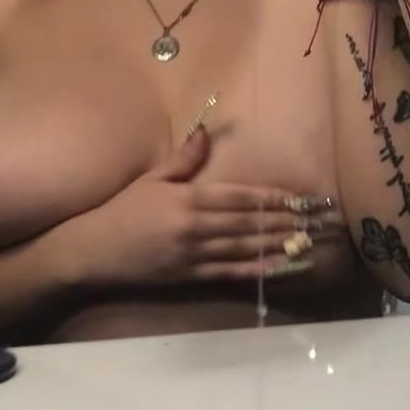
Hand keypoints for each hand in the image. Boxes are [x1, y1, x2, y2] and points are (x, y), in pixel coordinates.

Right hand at [83, 128, 346, 286]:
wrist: (92, 251)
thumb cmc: (123, 210)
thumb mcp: (152, 178)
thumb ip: (183, 159)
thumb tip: (205, 132)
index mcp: (188, 199)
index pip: (240, 197)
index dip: (272, 198)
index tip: (299, 198)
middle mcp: (196, 227)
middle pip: (249, 223)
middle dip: (286, 221)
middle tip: (316, 221)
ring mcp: (194, 255)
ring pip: (245, 249)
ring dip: (279, 245)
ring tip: (308, 242)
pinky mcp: (190, 277)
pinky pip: (231, 273)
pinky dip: (258, 271)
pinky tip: (279, 267)